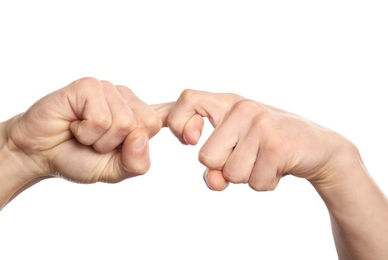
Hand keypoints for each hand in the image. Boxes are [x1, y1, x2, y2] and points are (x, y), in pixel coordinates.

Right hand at [8, 77, 161, 182]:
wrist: (39, 153)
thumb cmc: (77, 158)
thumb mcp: (113, 171)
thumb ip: (135, 163)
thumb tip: (143, 136)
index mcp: (137, 116)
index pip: (162, 121)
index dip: (165, 132)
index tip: (173, 138)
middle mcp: (126, 99)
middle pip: (146, 125)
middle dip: (117, 146)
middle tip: (96, 143)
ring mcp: (107, 89)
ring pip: (123, 123)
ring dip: (98, 140)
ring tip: (83, 133)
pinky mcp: (87, 85)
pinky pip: (101, 117)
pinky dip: (85, 131)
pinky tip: (73, 123)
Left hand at [153, 89, 354, 190]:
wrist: (319, 147)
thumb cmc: (269, 146)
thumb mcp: (238, 148)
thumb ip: (215, 164)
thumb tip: (213, 181)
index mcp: (228, 104)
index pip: (187, 99)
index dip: (178, 123)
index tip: (190, 139)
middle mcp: (243, 108)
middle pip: (206, 157)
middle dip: (225, 168)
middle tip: (250, 156)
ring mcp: (260, 124)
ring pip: (231, 174)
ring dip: (248, 177)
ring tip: (266, 160)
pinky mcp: (277, 145)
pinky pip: (255, 182)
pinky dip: (266, 183)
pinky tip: (279, 167)